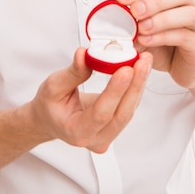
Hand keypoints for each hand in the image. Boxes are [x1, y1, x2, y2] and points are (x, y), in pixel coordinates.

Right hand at [30, 47, 151, 152]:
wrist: (50, 119)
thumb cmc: (50, 105)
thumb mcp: (53, 85)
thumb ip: (72, 72)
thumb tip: (84, 54)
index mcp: (75, 132)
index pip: (101, 113)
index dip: (115, 91)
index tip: (126, 69)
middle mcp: (95, 139)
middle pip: (121, 114)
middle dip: (135, 85)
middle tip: (143, 62)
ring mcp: (108, 136)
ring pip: (128, 110)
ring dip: (139, 84)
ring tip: (144, 61)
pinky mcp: (115, 127)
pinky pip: (129, 107)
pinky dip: (135, 88)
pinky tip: (140, 70)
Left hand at [114, 0, 194, 89]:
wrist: (185, 70)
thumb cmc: (166, 46)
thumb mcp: (144, 31)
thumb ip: (133, 22)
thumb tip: (113, 18)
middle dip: (155, 0)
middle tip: (134, 11)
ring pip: (188, 13)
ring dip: (161, 19)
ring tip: (141, 28)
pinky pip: (185, 36)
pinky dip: (163, 36)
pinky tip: (147, 40)